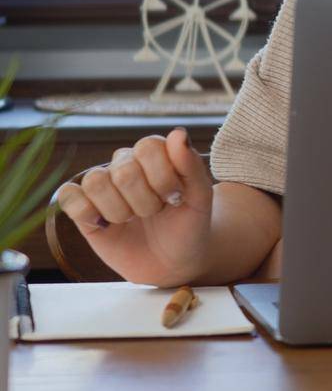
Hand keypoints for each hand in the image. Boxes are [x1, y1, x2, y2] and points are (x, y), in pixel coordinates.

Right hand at [53, 128, 214, 287]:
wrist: (173, 260)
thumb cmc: (189, 224)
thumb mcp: (200, 197)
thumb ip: (191, 165)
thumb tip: (178, 133)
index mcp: (155, 153)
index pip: (148, 147)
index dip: (163, 177)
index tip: (176, 197)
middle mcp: (126, 163)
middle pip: (124, 171)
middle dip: (145, 201)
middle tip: (156, 212)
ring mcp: (103, 185)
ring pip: (95, 182)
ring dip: (120, 211)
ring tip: (133, 219)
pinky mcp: (83, 207)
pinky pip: (68, 196)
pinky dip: (86, 212)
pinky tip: (104, 224)